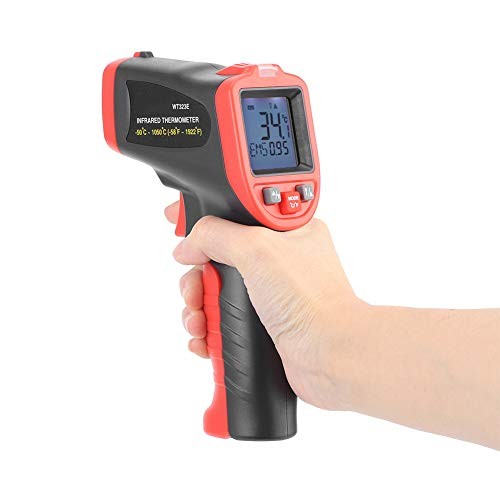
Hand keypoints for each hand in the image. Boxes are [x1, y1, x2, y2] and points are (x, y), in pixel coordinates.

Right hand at [165, 202, 363, 409]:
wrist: (331, 356)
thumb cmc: (311, 300)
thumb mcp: (257, 249)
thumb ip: (216, 235)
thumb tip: (188, 244)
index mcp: (282, 231)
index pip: (234, 210)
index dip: (204, 214)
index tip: (177, 219)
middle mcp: (274, 260)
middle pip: (216, 256)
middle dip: (196, 276)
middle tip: (194, 290)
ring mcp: (268, 294)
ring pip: (215, 290)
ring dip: (197, 307)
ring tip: (198, 322)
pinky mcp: (262, 323)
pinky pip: (222, 319)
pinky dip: (207, 329)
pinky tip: (203, 339)